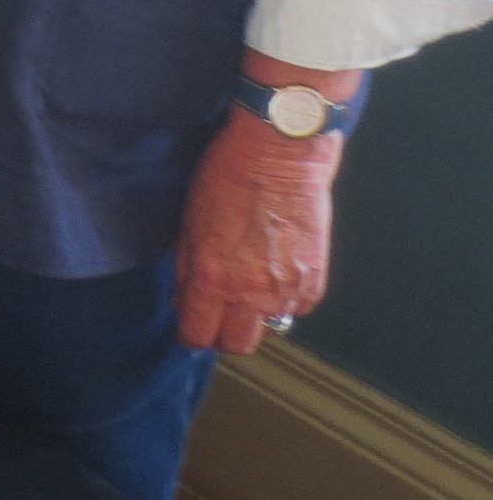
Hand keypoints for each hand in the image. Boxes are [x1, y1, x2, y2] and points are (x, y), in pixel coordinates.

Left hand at [175, 104, 341, 355]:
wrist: (280, 155)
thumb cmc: (227, 178)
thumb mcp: (189, 222)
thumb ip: (186, 268)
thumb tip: (184, 299)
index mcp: (213, 278)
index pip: (198, 334)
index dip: (190, 335)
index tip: (190, 327)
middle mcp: (251, 291)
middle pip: (238, 344)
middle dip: (223, 336)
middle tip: (217, 316)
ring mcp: (287, 288)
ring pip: (271, 328)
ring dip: (256, 316)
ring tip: (248, 287)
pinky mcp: (315, 279)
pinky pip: (297, 308)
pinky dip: (285, 301)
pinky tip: (274, 274)